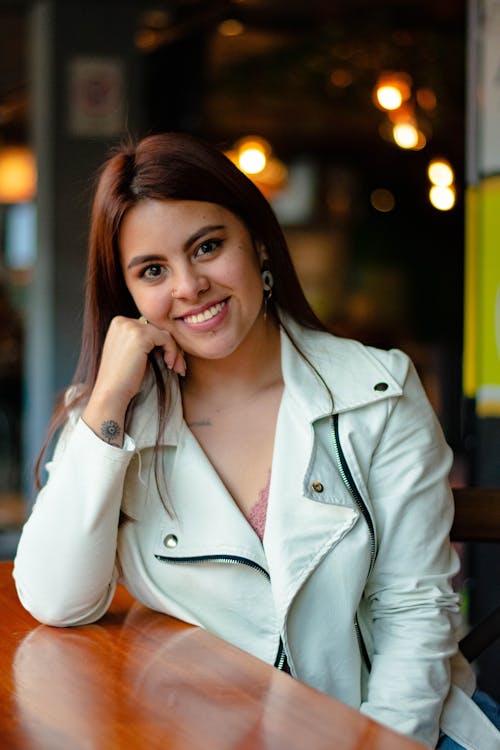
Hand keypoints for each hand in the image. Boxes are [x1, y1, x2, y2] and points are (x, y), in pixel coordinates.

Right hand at [82, 316, 185, 445]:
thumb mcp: (132, 353)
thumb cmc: (124, 379)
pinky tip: (169, 365)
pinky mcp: (140, 336)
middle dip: (171, 347)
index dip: (162, 344)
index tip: (170, 361)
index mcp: (119, 323)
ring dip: (175, 351)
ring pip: (164, 333)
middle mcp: (122, 321)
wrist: (111, 393)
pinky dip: (173, 352)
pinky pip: (166, 339)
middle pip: (158, 329)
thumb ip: (144, 341)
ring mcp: (130, 327)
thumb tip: (170, 337)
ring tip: (176, 368)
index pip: (149, 327)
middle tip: (178, 366)